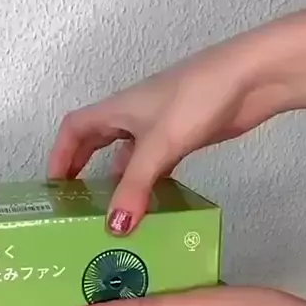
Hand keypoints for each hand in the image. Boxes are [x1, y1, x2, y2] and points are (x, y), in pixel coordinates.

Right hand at [48, 7, 305, 234]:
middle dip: (84, 169)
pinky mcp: (184, 136)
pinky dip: (150, 182)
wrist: (252, 78)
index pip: (74, 128)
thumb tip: (114, 227)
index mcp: (117, 109)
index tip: (54, 186)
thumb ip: (135, 187)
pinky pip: (156, 163)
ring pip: (129, 156)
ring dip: (120, 181)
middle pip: (97, 141)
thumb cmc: (198, 96)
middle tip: (78, 203)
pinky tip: (153, 204)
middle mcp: (134, 116)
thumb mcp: (160, 144)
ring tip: (114, 213)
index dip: (60, 155)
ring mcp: (160, 126)